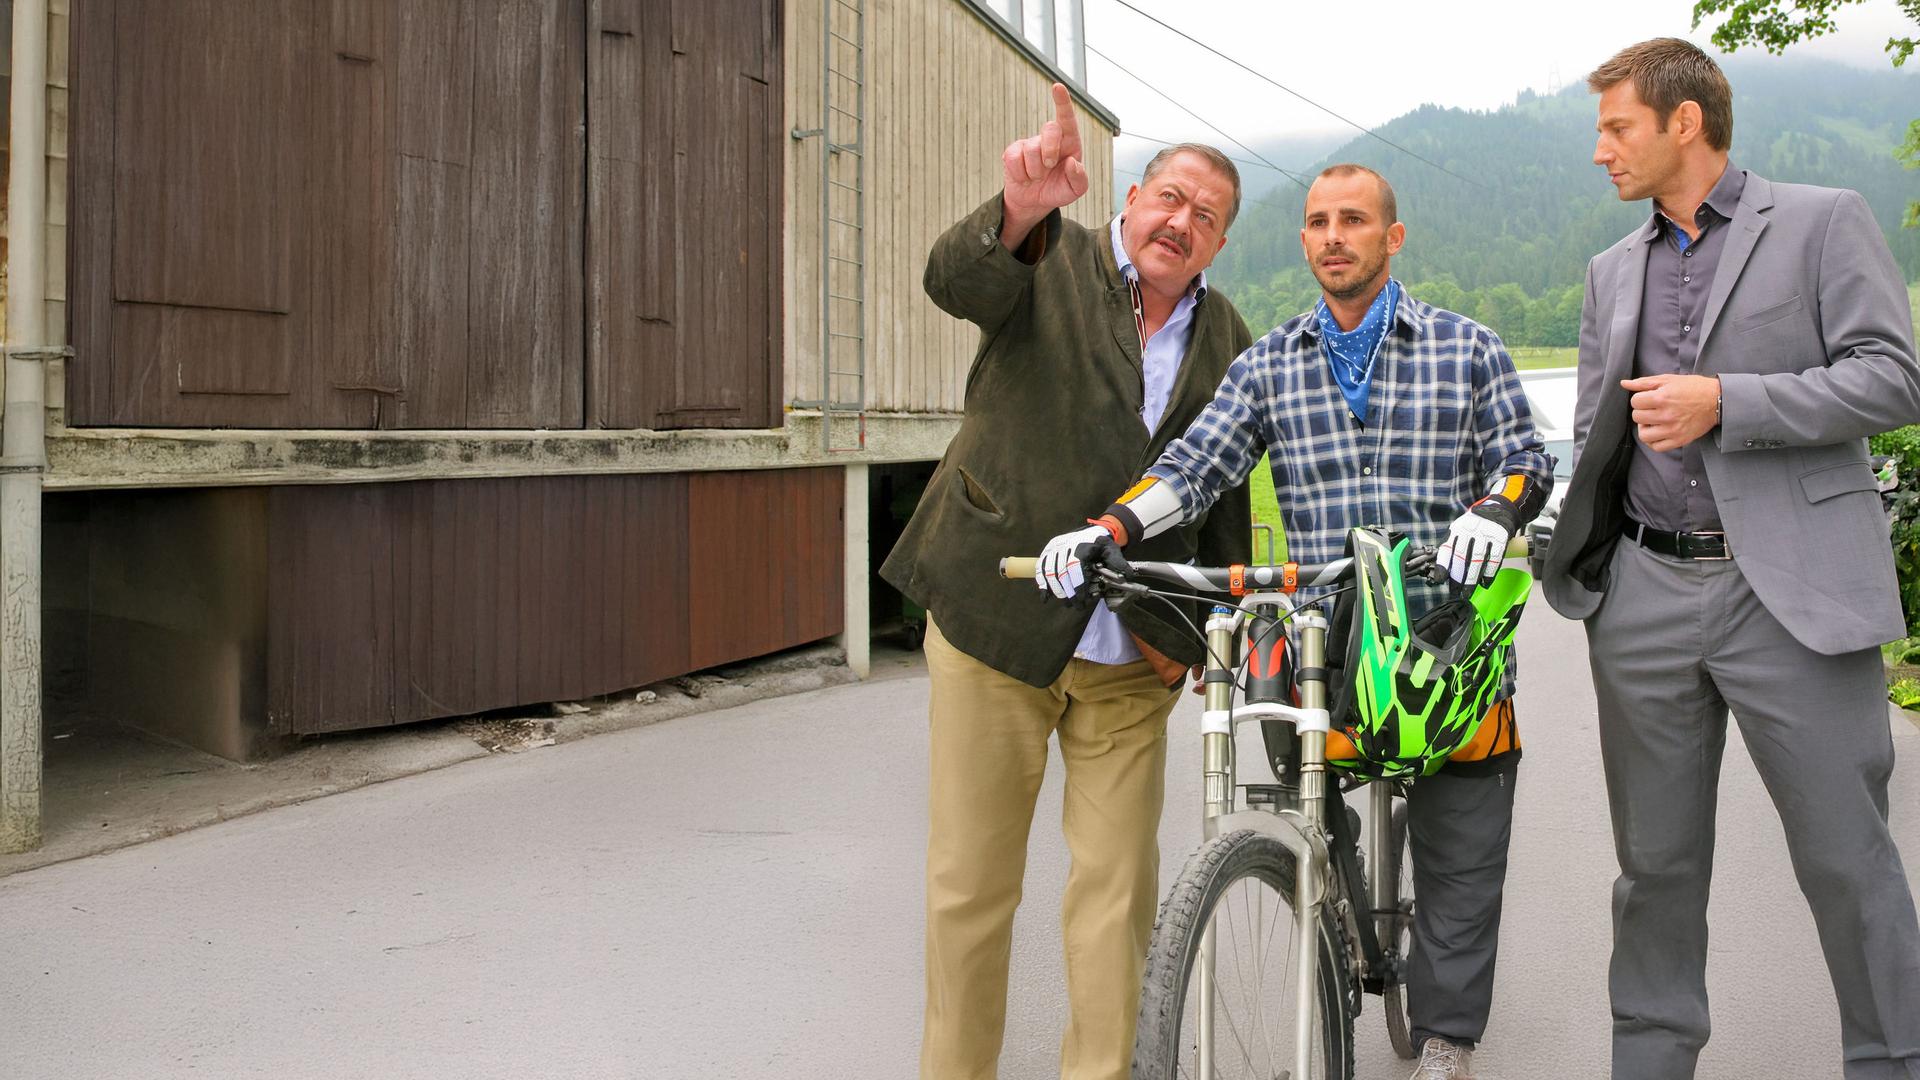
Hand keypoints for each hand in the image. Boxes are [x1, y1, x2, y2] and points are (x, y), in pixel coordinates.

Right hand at [1000, 83, 1088, 247]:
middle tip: (1049, 166)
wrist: (1035, 203)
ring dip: (1034, 171)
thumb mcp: (1075, 190)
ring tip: (1037, 178)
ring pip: (1031, 150)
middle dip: (1050, 150)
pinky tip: (1024, 178)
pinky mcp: (1012, 152)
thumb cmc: (1058, 190)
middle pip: (1050, 129)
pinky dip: (1020, 175)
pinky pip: (1014, 159)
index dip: (1062, 102)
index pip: (1067, 119)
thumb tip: (1072, 162)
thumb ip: (1079, 178)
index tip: (1057, 87)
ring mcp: (1029, 144)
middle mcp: (1050, 139)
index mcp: (1069, 143)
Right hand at [1036, 523, 1113, 599]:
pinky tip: (1045, 597)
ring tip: (1066, 603)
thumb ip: (1118, 562)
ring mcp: (1054, 548)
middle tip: (1076, 606)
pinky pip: (1041, 568)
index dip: (1077, 586)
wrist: (1091, 530)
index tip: (1082, 600)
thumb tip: (1127, 575)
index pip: (1075, 568)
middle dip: (1068, 592)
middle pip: (1062, 573)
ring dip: (1056, 590)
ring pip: (1050, 571)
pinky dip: (1042, 583)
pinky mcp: (1048, 551)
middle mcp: (1065, 546)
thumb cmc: (1102, 542)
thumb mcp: (1112, 550)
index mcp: (1081, 545)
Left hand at [1437, 496, 1518, 584]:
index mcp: (1457, 530)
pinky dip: (1490, 573)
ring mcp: (1486, 535)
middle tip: (1455, 592)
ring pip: (1477, 560)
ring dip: (1472, 579)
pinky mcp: (1500, 539)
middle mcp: (1470, 531)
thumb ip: (1452, 546)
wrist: (1498, 510)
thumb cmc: (1475, 525)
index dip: (1443, 566)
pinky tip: (1485, 583)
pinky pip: (1495, 558)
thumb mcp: (1459, 530)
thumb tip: (1444, 571)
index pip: (1447, 549)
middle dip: (1458, 578)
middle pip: (1462, 557)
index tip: (1439, 580)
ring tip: (1468, 592)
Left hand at [1621, 373, 1719, 452]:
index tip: (1649, 398)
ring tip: (1653, 422)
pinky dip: (1654, 441)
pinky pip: (1656, 447)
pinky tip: (1658, 432)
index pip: (1635, 402)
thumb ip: (1644, 382)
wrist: (1717, 400)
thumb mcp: (1669, 380)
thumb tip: (1624, 383)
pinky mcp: (1679, 440)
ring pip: (1643, 435)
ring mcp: (1673, 430)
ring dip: (1645, 428)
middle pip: (1637, 417)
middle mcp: (1666, 415)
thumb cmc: (1693, 388)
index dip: (1640, 398)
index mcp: (1662, 397)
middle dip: (1642, 411)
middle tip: (1652, 409)